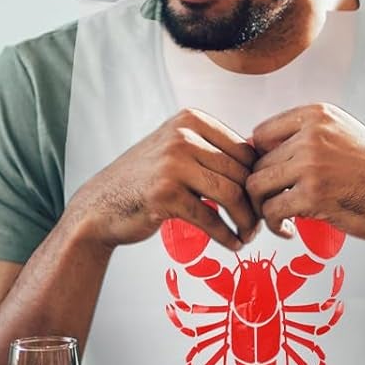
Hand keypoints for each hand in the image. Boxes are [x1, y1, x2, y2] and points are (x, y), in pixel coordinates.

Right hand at [67, 109, 257, 251]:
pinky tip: (232, 245)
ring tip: (248, 236)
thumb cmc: (145, 181)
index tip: (262, 202)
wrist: (100, 206)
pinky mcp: (165, 194)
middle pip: (241, 173)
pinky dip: (227, 236)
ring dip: (246, 222)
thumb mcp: (177, 151)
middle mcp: (182, 135)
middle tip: (260, 225)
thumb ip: (213, 151)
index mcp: (191, 119)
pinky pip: (211, 218)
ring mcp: (172, 163)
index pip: (245, 150)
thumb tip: (264, 166)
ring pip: (232, 195)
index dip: (259, 180)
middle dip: (256, 204)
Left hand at [247, 103, 364, 245]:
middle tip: (279, 205)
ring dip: (264, 207)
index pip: (261, 134)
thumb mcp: (342, 137)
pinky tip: (290, 230)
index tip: (276, 179)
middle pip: (257, 163)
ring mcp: (312, 163)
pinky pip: (271, 211)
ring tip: (281, 217)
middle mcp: (313, 134)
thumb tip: (255, 150)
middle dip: (264, 189)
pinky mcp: (313, 194)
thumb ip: (305, 138)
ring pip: (257, 185)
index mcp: (318, 115)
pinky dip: (275, 226)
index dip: (263, 160)